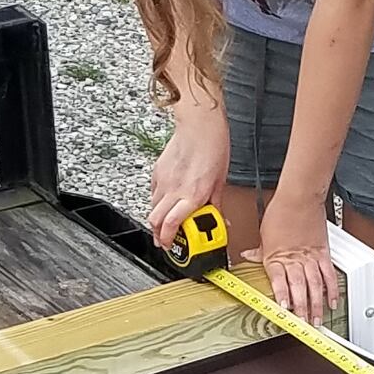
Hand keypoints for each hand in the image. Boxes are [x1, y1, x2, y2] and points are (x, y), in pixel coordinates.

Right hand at [147, 111, 228, 248]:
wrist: (200, 126)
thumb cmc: (213, 150)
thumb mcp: (220, 183)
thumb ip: (216, 205)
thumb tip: (219, 220)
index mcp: (192, 196)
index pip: (171, 224)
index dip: (167, 240)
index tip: (171, 246)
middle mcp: (174, 190)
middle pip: (154, 220)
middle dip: (158, 234)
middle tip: (165, 240)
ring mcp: (163, 181)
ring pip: (152, 207)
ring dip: (157, 219)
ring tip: (166, 223)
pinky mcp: (158, 171)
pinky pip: (153, 193)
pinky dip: (157, 202)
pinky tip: (167, 202)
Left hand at [249, 188, 341, 326]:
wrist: (299, 198)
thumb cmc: (281, 211)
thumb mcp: (263, 234)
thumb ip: (258, 251)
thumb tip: (248, 256)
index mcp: (276, 257)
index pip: (279, 282)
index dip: (283, 297)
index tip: (285, 310)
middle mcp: (294, 259)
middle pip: (300, 287)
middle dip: (302, 308)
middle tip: (304, 324)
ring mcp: (310, 257)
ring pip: (315, 285)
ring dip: (317, 304)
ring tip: (317, 319)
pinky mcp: (323, 253)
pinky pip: (329, 275)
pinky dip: (332, 289)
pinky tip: (332, 301)